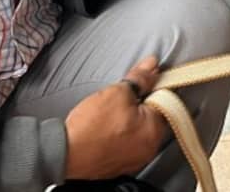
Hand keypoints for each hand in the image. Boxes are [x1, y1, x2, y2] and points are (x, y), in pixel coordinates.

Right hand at [64, 56, 167, 179]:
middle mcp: (150, 148)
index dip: (150, 87)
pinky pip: (126, 142)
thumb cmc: (91, 126)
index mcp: (155, 130)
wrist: (65, 154)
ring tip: (109, 114)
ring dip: (129, 119)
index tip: (138, 83)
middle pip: (152, 116)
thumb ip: (139, 79)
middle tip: (119, 99)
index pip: (164, 101)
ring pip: (138, 129)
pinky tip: (105, 128)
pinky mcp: (120, 164)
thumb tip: (152, 65)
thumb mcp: (118, 92)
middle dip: (139, 104)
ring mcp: (135, 159)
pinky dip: (119, 134)